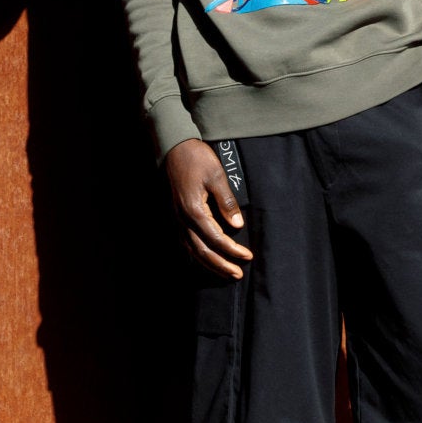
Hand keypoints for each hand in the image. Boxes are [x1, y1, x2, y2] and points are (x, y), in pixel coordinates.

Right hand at [166, 139, 253, 278]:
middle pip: (202, 251)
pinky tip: (205, 259)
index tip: (247, 256)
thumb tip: (237, 225)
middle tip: (237, 274)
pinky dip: (197, 254)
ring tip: (225, 272)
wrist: (174, 148)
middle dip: (221, 265)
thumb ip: (227, 202)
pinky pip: (186, 242)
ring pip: (192, 250)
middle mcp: (183, 219)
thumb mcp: (216, 176)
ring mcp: (178, 218)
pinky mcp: (177, 216)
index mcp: (194, 210)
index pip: (216, 238)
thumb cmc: (196, 159)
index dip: (232, 250)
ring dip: (210, 263)